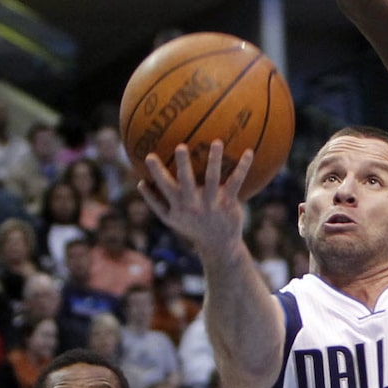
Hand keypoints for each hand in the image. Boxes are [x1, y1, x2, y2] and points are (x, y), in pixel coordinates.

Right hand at [138, 141, 253, 261]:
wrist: (218, 245)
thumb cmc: (192, 228)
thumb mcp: (171, 220)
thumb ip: (154, 202)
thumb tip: (139, 183)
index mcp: (177, 206)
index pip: (164, 188)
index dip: (156, 173)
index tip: (149, 156)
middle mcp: (193, 204)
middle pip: (186, 182)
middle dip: (182, 165)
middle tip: (180, 146)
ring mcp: (212, 203)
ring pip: (211, 179)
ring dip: (214, 160)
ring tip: (216, 142)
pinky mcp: (228, 203)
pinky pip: (235, 182)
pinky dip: (243, 167)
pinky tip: (249, 152)